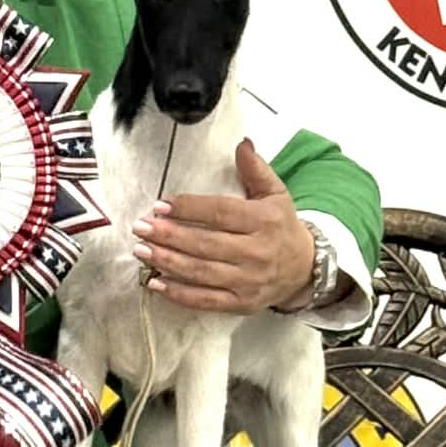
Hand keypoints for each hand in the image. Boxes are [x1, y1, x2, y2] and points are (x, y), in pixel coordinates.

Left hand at [132, 138, 315, 312]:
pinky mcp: (242, 303)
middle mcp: (257, 252)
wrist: (305, 269)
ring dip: (167, 262)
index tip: (160, 206)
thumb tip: (242, 143)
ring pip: (201, 272)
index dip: (189, 209)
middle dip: (169, 236)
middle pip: (206, 244)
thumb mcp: (276, 194)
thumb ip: (256, 169)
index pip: (221, 213)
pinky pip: (206, 300)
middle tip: (140, 228)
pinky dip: (179, 294)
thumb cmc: (282, 227)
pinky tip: (155, 283)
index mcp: (264, 221)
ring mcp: (249, 281)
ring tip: (141, 251)